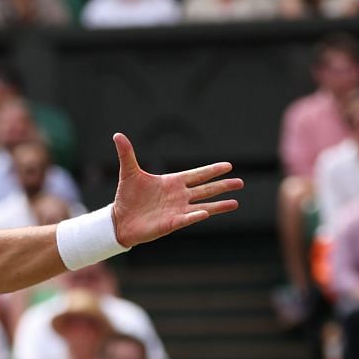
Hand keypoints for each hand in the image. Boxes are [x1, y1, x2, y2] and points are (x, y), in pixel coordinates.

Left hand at [108, 133, 242, 247]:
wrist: (119, 219)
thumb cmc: (126, 197)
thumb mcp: (128, 172)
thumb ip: (127, 154)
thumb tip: (118, 135)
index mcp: (173, 182)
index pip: (197, 174)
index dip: (212, 170)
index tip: (228, 166)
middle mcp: (179, 196)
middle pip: (205, 189)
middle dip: (222, 185)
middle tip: (241, 182)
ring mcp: (177, 210)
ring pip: (203, 206)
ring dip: (218, 204)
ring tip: (235, 202)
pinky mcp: (171, 223)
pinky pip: (186, 219)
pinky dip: (195, 216)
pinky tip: (207, 213)